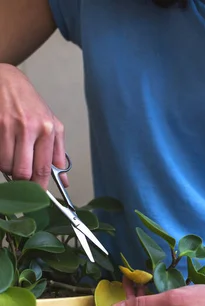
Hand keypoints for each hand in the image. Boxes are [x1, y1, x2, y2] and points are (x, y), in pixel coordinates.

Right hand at [0, 64, 66, 187]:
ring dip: (7, 168)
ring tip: (11, 159)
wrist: (6, 79)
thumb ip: (58, 153)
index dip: (39, 186)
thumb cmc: (30, 104)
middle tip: (21, 178)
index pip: (43, 168)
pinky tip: (3, 149)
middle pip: (22, 171)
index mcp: (46, 130)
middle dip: (21, 181)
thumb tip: (65, 181)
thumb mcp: (52, 125)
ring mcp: (7, 125)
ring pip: (5, 165)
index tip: (38, 195)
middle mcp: (28, 127)